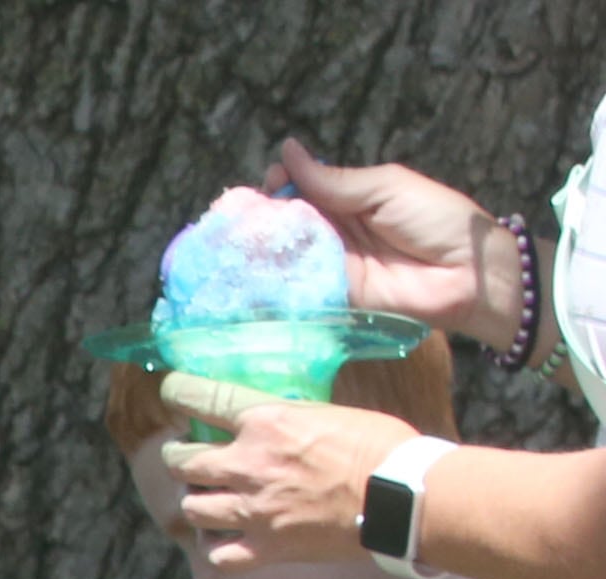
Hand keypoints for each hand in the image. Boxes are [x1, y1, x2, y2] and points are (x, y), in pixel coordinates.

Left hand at [170, 397, 417, 571]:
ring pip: (191, 508)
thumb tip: (269, 419)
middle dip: (178, 458)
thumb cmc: (381, 446)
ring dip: (196, 502)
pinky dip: (216, 548)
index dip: (179, 393)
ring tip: (208, 500)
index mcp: (266, 422)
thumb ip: (288, 420)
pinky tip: (226, 540)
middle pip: (181, 462)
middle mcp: (248, 464)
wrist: (403, 496)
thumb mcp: (329, 414)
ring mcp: (252, 509)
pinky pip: (216, 554)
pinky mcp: (265, 547)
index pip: (202, 399)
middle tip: (185, 459)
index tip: (171, 390)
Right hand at [271, 142, 507, 333]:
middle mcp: (334, 230)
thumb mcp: (387, 187)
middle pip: (288, 220)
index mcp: (349, 198)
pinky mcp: (330, 295)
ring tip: (244, 238)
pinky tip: (254, 268)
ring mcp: (330, 264)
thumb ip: (335, 180)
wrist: (466, 272)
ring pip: (286, 252)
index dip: (282, 182)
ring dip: (264, 245)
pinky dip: (276, 278)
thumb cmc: (437, 219)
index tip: (272, 178)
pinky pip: (297, 285)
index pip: (303, 188)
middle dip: (266, 213)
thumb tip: (287, 151)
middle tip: (250, 212)